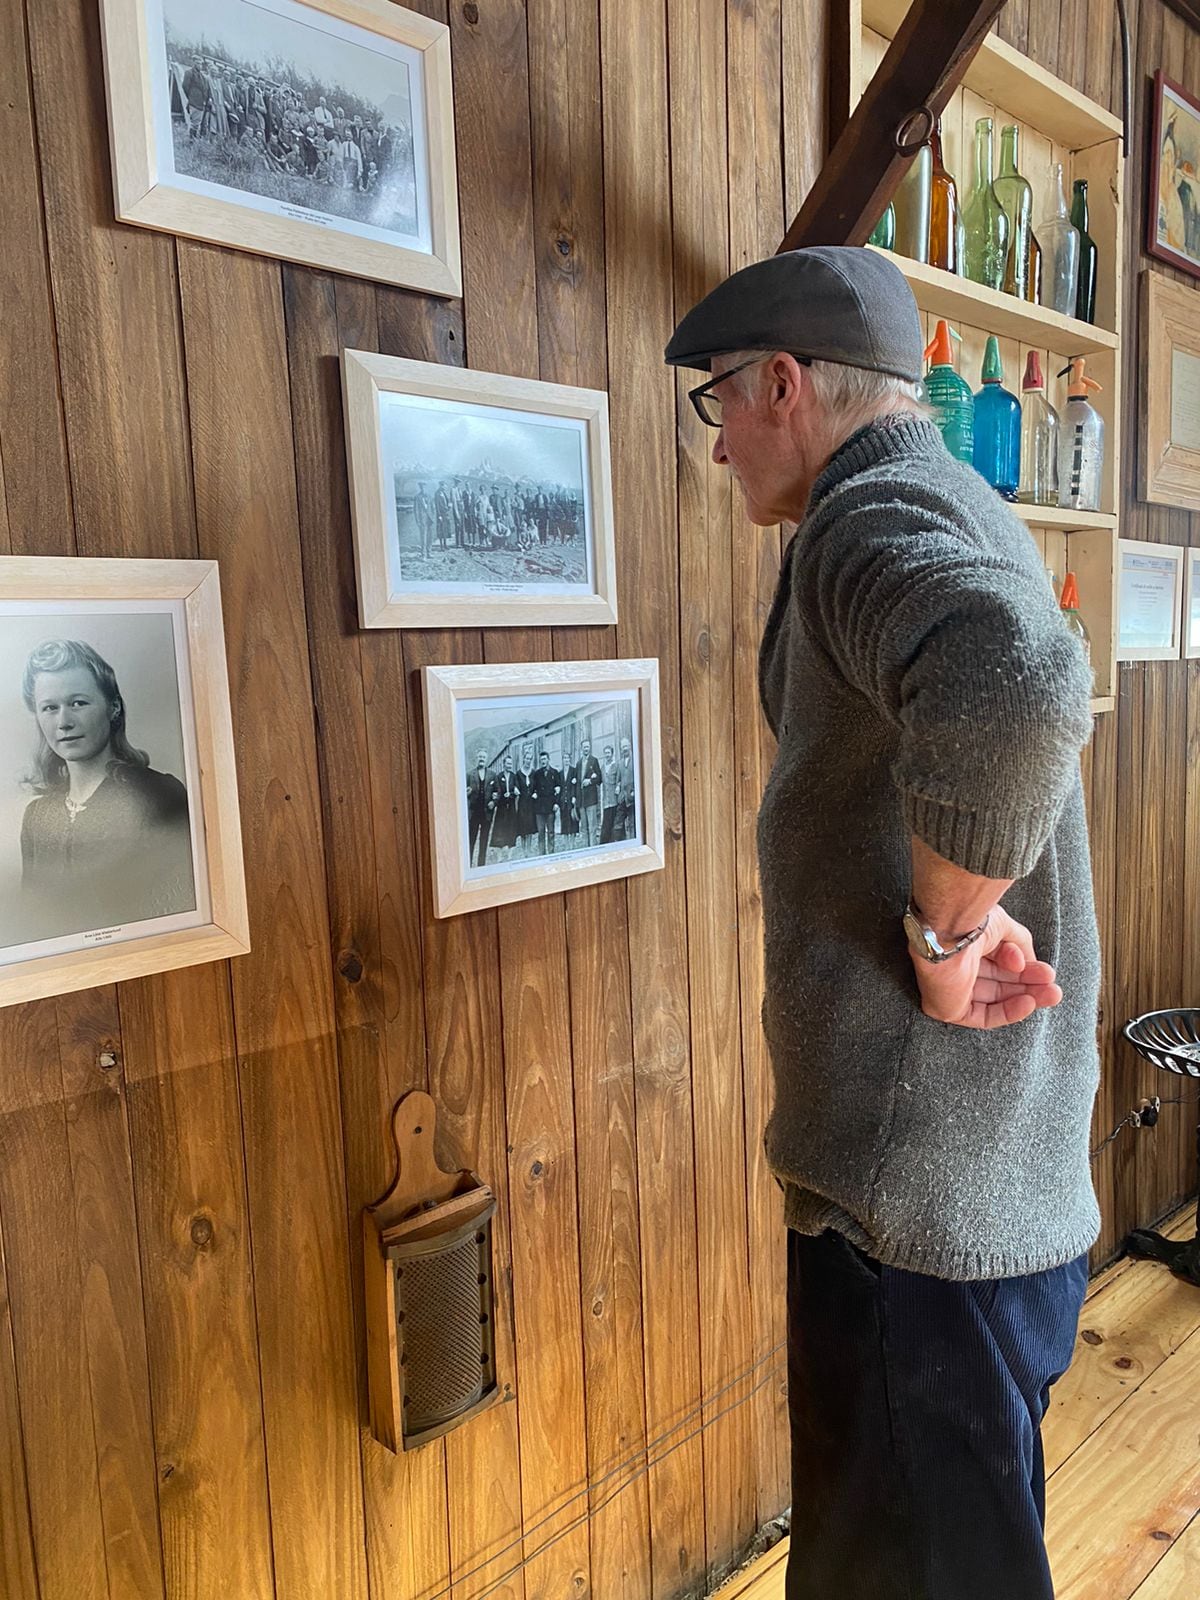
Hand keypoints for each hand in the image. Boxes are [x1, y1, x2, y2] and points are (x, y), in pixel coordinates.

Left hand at [910, 904, 1061, 1028]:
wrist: (947, 930)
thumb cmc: (968, 921)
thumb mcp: (1001, 925)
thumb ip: (1019, 942)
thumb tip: (1030, 962)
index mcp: (966, 947)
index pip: (999, 964)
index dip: (1025, 969)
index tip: (1048, 972)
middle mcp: (957, 968)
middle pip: (999, 984)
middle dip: (1029, 986)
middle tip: (1054, 989)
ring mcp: (952, 990)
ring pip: (994, 1001)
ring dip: (1025, 999)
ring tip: (1052, 995)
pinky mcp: (948, 1009)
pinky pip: (983, 1016)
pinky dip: (1008, 1012)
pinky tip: (1029, 1003)